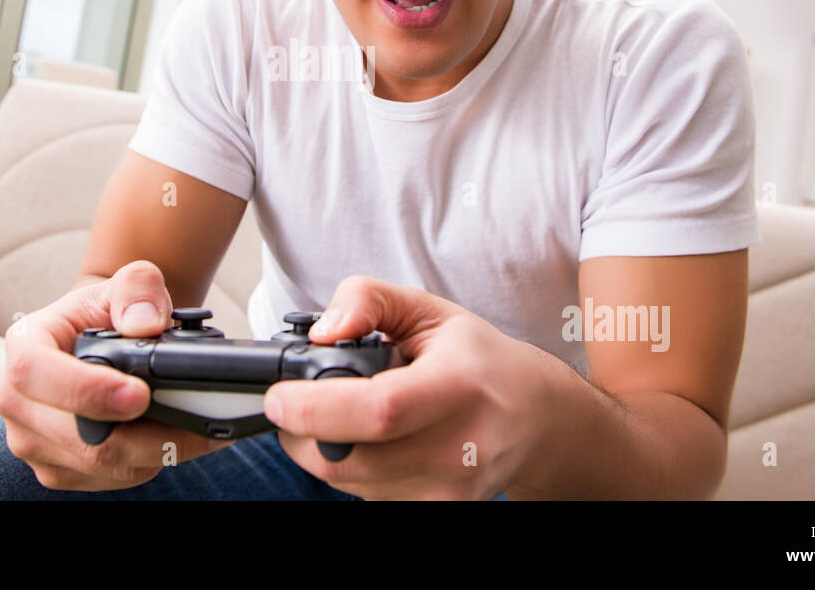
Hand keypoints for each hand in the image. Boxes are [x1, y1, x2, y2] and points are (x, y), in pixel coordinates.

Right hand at [0, 260, 232, 490]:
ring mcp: (31, 441)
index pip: (36, 372)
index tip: (140, 395)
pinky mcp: (56, 470)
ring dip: (156, 451)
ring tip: (198, 427)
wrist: (101, 339)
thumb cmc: (109, 311)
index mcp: (24, 343)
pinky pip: (108, 480)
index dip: (86, 390)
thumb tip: (146, 324)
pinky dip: (148, 464)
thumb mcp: (127, 284)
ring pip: (99, 465)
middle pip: (78, 436)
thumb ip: (139, 288)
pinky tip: (171, 439)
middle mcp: (15, 399)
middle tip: (201, 420)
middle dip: (147, 433)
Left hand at [262, 275, 557, 499]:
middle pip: (349, 458)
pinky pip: (365, 497)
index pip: (378, 411)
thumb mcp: (427, 310)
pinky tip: (372, 441)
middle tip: (293, 403)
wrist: (535, 419)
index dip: (315, 407)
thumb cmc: (477, 361)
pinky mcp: (438, 513)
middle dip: (301, 431)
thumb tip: (323, 331)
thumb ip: (369, 300)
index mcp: (459, 387)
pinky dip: (352, 469)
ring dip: (324, 449)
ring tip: (345, 415)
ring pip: (348, 481)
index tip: (279, 396)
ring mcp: (449, 492)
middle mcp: (458, 449)